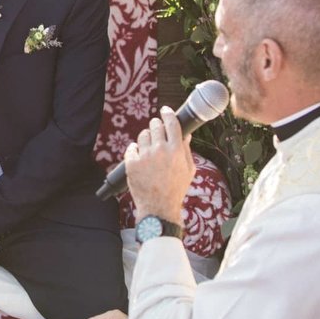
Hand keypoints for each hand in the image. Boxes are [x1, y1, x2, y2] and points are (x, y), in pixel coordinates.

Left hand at [123, 107, 194, 224]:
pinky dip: (135, 151)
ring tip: (149, 150)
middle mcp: (160, 150)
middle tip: (157, 132)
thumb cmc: (176, 189)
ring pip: (142, 135)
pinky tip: (140, 158)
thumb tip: (185, 133)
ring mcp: (145, 156)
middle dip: (156, 126)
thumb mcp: (188, 169)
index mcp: (176, 150)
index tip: (165, 110)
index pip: (171, 123)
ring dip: (146, 139)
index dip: (167, 114)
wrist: (159, 207)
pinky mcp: (131, 163)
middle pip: (155, 125)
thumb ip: (186, 149)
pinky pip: (131, 148)